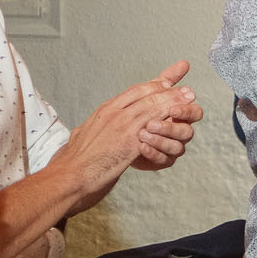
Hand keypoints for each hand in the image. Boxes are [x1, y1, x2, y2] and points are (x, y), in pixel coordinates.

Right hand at [57, 67, 199, 205]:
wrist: (66, 177)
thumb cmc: (71, 164)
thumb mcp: (83, 138)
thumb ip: (90, 130)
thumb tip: (85, 132)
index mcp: (103, 111)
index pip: (133, 91)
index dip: (153, 84)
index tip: (167, 80)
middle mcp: (113, 113)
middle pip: (146, 94)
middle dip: (168, 89)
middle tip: (186, 88)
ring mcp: (121, 126)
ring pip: (153, 106)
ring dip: (174, 102)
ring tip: (190, 99)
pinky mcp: (129, 141)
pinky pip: (154, 126)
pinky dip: (168, 121)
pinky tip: (180, 121)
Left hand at [131, 60, 203, 171]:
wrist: (115, 136)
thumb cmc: (136, 113)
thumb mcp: (148, 93)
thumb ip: (168, 80)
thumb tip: (185, 63)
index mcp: (180, 115)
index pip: (194, 112)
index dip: (186, 111)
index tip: (172, 108)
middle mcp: (179, 131)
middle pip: (187, 132)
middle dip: (171, 128)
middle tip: (152, 123)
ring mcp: (172, 147)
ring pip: (177, 147)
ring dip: (160, 139)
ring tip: (142, 133)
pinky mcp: (161, 160)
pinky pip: (163, 159)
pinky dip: (153, 152)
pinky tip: (141, 146)